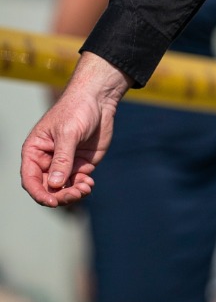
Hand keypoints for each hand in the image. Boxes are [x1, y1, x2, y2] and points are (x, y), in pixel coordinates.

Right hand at [20, 52, 130, 206]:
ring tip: (86, 187)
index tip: (52, 201)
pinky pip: (77, 183)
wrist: (99, 100)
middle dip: (60, 195)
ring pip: (62, 189)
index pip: (30, 178)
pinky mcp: (80, 164)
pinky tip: (89, 183)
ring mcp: (64, 163)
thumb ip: (62, 159)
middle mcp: (47, 160)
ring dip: (73, 193)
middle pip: (47, 188)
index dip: (39, 193)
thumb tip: (55, 184)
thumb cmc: (77, 110)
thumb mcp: (68, 133)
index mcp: (35, 150)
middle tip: (77, 193)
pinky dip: (82, 187)